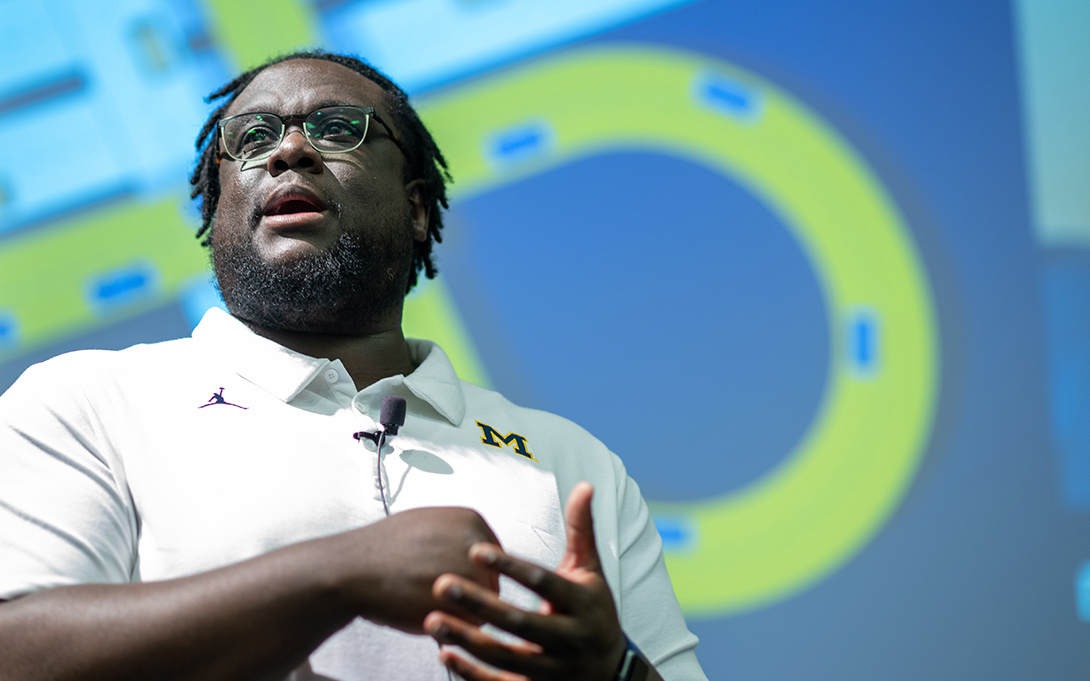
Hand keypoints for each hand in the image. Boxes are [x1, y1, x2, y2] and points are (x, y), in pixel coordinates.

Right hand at [324, 507, 499, 633]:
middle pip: (491, 582)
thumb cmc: (383, 549)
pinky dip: (451, 627)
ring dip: (461, 612)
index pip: (493, 558)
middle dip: (469, 595)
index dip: (472, 575)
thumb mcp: (428, 523)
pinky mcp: (457, 602)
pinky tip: (425, 614)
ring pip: (482, 606)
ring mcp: (468, 572)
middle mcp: (475, 543)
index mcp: (471, 521)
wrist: (352, 568)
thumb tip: (482, 553)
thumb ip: (459, 535)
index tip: (452, 580)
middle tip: (439, 597)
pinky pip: (469, 625)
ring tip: (428, 603)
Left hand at [423, 483, 627, 680]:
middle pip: (521, 622)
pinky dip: (471, 672)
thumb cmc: (594, 612)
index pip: (544, 582)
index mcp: (582, 604)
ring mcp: (553, 670)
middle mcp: (570, 639)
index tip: (475, 550)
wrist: (612, 673)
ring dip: (467, 639)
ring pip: (505, 657)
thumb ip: (581, 530)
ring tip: (432, 619)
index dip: (511, 567)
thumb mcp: (591, 572)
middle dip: (479, 603)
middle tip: (440, 583)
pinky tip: (444, 653)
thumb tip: (584, 485)